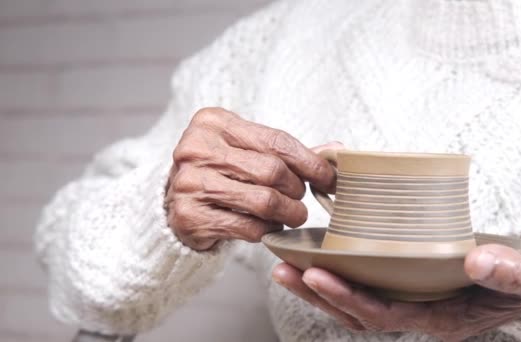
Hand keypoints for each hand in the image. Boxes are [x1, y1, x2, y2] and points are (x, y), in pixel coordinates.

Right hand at [165, 107, 339, 249]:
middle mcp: (196, 148)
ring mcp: (190, 183)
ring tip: (292, 216)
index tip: (331, 179)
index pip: (277, 141)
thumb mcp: (248, 151)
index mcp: (214, 122)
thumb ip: (289, 151)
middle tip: (301, 199)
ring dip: (288, 214)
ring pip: (263, 201)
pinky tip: (268, 228)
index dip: (311, 163)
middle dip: (297, 190)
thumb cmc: (220, 173)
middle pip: (272, 171)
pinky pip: (248, 227)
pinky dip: (267, 231)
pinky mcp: (189, 216)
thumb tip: (337, 149)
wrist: (174, 204)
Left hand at [272, 235, 520, 340]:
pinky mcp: (413, 274)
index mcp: (446, 318)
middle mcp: (424, 311)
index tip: (318, 276)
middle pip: (359, 310)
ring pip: (358, 296)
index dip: (350, 300)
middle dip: (319, 292)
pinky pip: (371, 275)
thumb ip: (519, 275)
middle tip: (283, 268)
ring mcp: (415, 295)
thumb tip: (479, 262)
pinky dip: (343, 264)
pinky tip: (321, 245)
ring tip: (286, 261)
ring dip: (320, 281)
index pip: (386, 316)